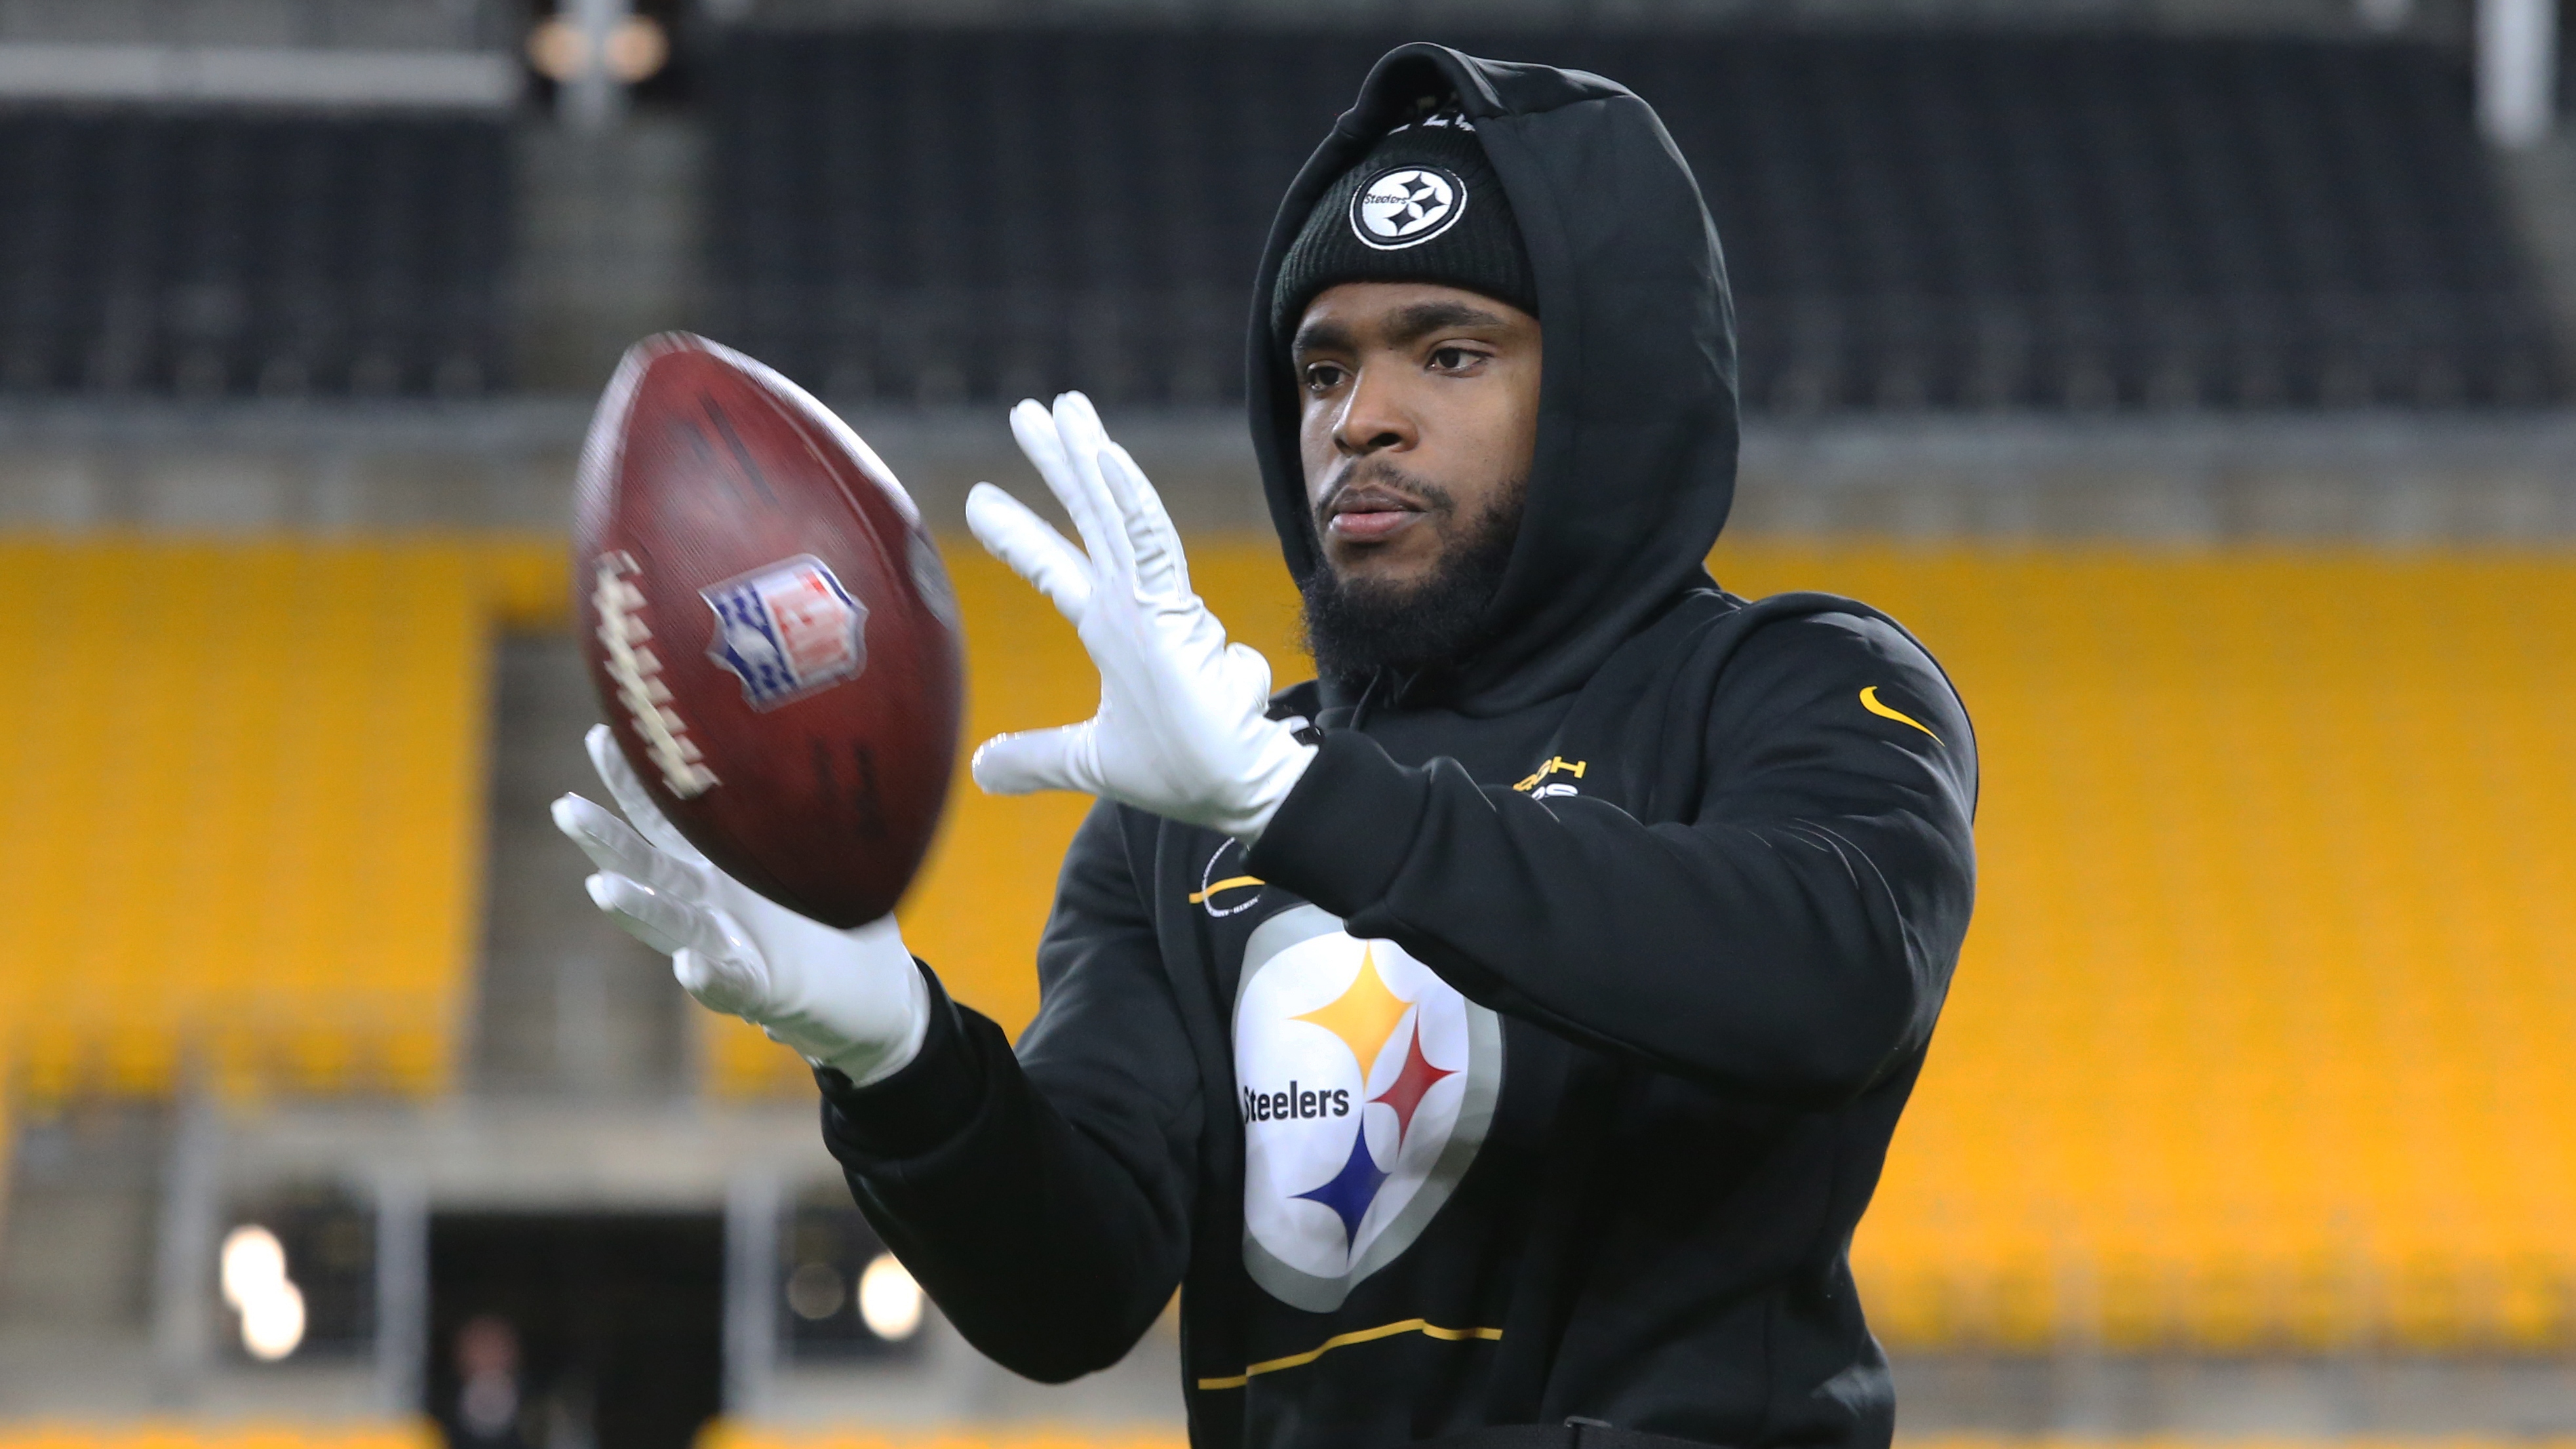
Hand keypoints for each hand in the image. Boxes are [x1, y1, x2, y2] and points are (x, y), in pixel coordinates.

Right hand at [552, 724, 929, 1083]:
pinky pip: (729, 984)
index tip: (603, 734)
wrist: (872, 995)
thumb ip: (806, 810)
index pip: (666, 817)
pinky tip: (690, 964)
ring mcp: (729, 946)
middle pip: (648, 864)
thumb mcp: (826, 851)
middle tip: (565, 808)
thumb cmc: (837, 915)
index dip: (634, 781)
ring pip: (672, 923)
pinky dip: (707, 976)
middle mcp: (711, 901)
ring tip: (602, 888)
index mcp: (721, 861)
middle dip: (606, 838)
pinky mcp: (761, 991)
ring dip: (637, 906)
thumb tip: (809, 732)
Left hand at [965, 392, 1315, 842]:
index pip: (1056, 568)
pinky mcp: (1176, 610)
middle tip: (1027, 409)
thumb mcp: (1090, 761)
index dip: (1019, 535)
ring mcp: (1154, 602)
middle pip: (1087, 518)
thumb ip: (1038, 758)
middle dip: (1058, 463)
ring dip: (1088, 456)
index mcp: (1113, 631)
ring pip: (1115, 514)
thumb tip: (979, 769)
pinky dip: (1129, 500)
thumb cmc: (1184, 771)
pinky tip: (1106, 456)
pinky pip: (1149, 543)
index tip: (978, 500)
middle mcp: (1132, 605)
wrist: (1237, 788)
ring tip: (1064, 406)